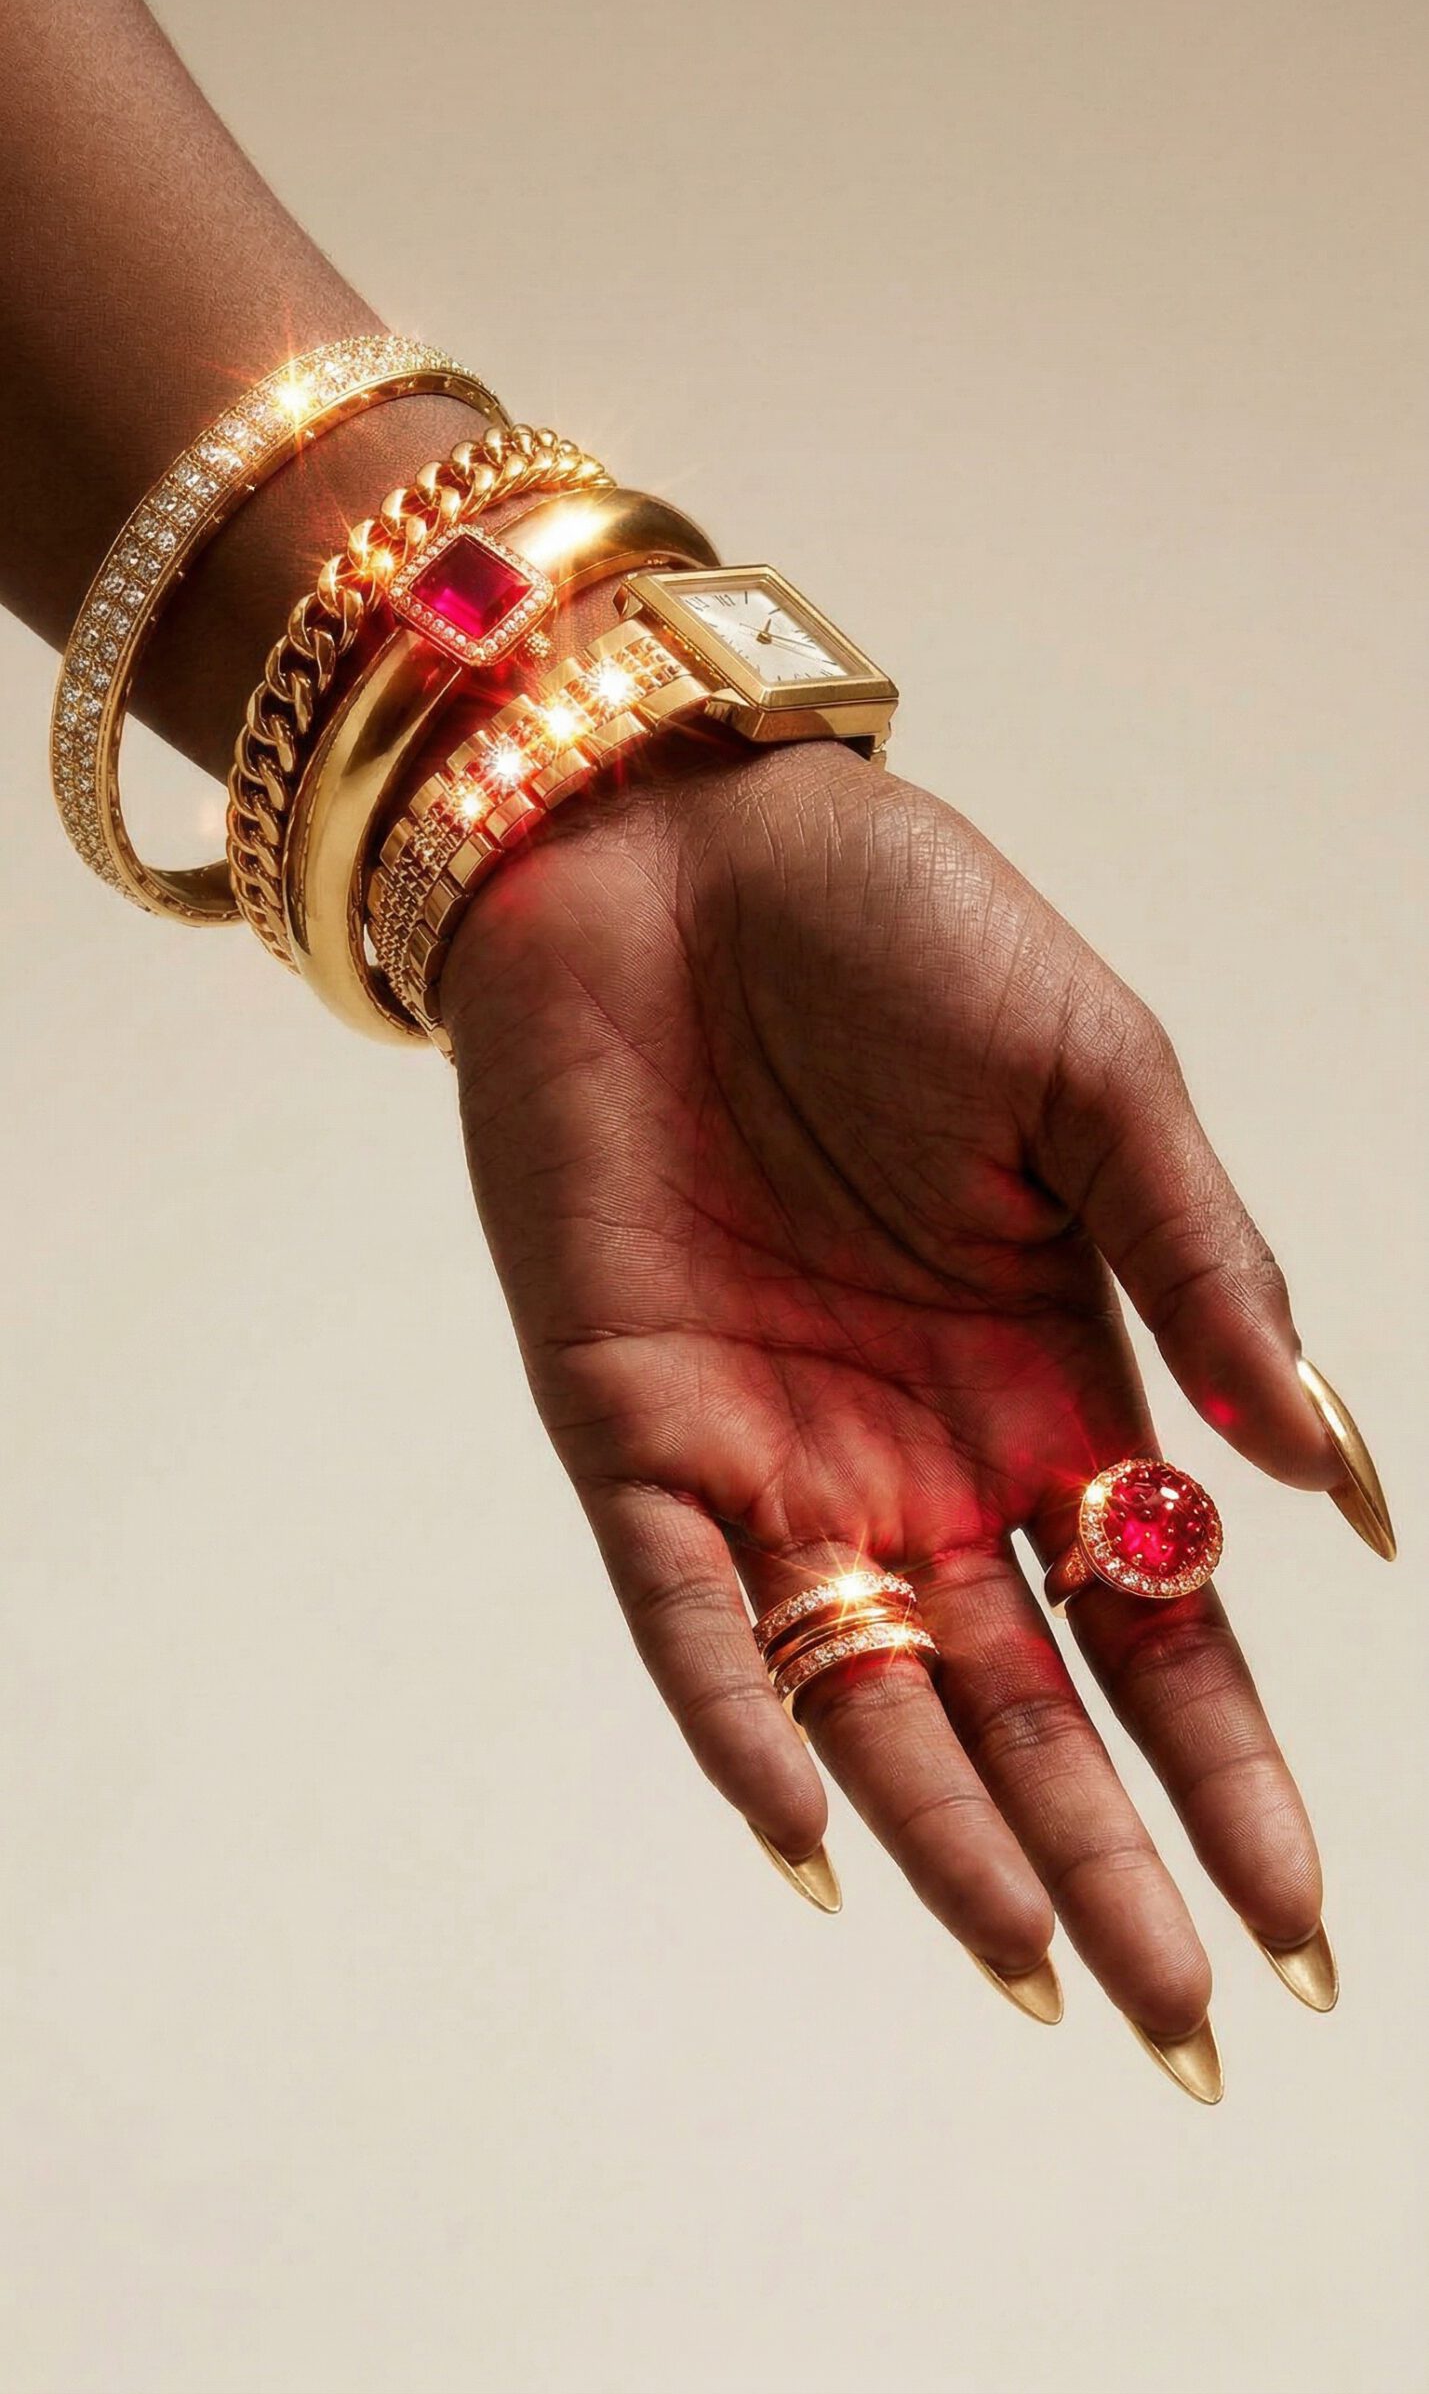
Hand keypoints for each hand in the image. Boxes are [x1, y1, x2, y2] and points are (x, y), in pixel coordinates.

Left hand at [444, 735, 1341, 2050]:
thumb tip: (1336, 1483)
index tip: (1305, 1930)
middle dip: (1110, 1866)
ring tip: (1046, 1976)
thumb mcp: (1101, 1080)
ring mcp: (774, 1453)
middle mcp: (920, 1454)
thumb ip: (1208, 1266)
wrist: (671, 841)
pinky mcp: (628, 1423)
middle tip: (1193, 2033)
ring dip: (950, 1839)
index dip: (1230, 1777)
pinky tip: (813, 1835)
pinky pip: (686, 1614)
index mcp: (1053, 1380)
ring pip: (868, 1697)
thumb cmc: (899, 929)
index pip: (1160, 1627)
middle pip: (1027, 1710)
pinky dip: (744, 1720)